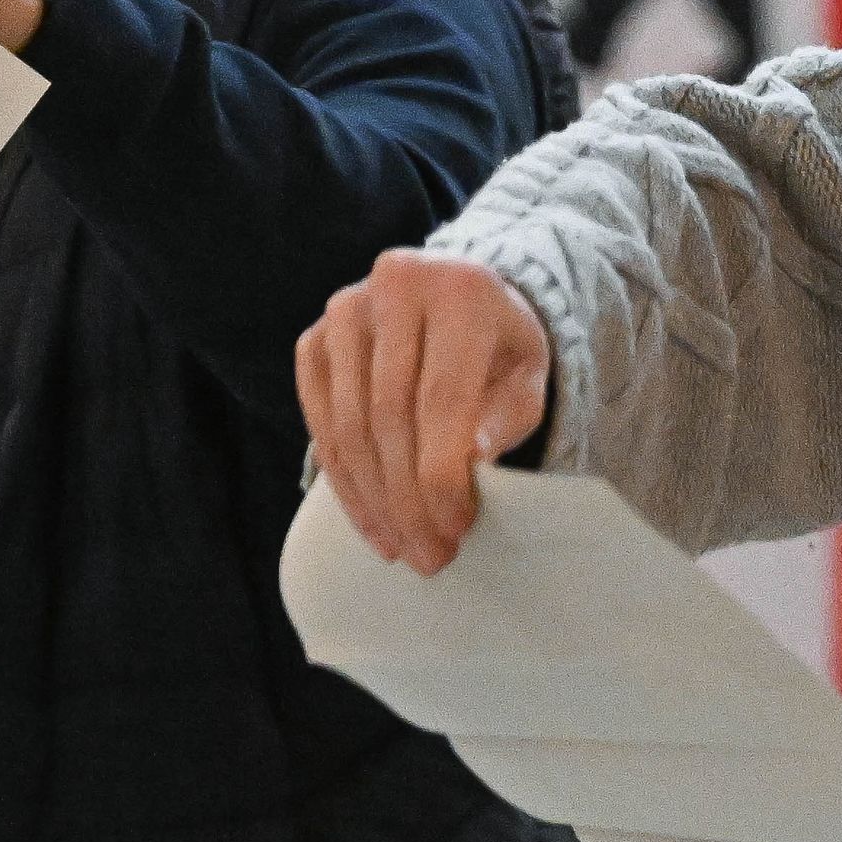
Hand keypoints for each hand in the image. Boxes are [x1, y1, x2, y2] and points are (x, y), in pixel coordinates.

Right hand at [297, 255, 554, 573]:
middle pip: (390, 418)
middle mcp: (394, 285)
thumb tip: (469, 464)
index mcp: (460, 289)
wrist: (458, 298)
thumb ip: (507, 417)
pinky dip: (344, 480)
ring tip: (402, 548)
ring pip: (350, 426)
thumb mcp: (527, 377)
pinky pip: (321, 423)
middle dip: (408, 500)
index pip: (441, 399)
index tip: (455, 528)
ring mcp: (344, 310)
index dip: (442, 475)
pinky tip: (371, 520)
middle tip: (428, 556)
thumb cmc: (499, 348)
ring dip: (374, 500)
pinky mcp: (314, 339)